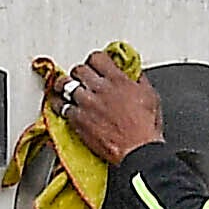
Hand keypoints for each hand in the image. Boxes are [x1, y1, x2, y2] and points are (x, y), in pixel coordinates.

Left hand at [56, 46, 164, 160]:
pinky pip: (59, 106)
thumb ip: (139, 81)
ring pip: (64, 85)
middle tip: (80, 78)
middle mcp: (99, 89)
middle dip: (79, 73)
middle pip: (78, 69)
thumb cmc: (146, 129)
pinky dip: (57, 105)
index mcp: (118, 81)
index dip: (94, 60)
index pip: (97, 58)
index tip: (94, 64)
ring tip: (63, 88)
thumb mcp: (151, 97)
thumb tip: (134, 73)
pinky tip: (59, 105)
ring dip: (64, 86)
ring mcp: (86, 103)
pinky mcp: (77, 119)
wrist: (138, 150)